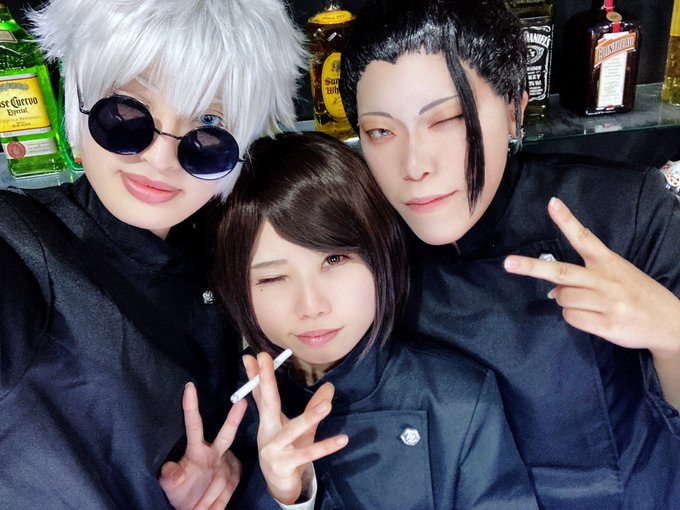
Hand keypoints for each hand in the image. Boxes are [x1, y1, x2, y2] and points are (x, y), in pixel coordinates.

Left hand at [159, 382, 246, 509]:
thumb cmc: (180, 493)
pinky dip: (218, 501)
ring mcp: (227, 465)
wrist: (196, 509)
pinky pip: (229, 490)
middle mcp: (215, 454)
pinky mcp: (235, 478)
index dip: (191, 406)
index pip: (194, 425)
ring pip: (226, 475)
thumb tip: (170, 470)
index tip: (189, 387)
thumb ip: (170, 476)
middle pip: (226, 434)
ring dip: (211, 494)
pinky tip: (209, 506)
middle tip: (241, 402)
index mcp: (197, 450)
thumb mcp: (171, 486)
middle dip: (234, 419)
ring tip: (199, 506)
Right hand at [244, 352, 348, 504]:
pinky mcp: (285, 465)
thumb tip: (330, 386)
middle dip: (265, 380)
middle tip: (265, 358)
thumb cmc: (288, 452)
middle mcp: (267, 433)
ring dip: (309, 417)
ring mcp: (274, 450)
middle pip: (267, 403)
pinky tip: (342, 440)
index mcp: (268, 421)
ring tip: (326, 406)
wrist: (280, 486)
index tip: (251, 355)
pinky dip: (325, 447)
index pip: (261, 393)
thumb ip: (313, 406)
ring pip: (292, 430)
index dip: (257, 375)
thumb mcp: (300, 428)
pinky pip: (308, 454)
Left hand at [503, 197, 679, 355]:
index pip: (584, 237)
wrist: (669, 322)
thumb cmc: (636, 294)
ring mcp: (606, 302)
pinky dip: (574, 318)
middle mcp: (606, 279)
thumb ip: (588, 274)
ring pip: (562, 298)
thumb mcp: (619, 273)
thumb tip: (554, 286)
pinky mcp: (606, 324)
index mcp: (609, 262)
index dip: (566, 221)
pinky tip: (592, 318)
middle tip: (508, 263)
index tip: (551, 203)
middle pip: (561, 271)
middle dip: (532, 267)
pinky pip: (572, 318)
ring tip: (586, 304)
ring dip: (564, 301)